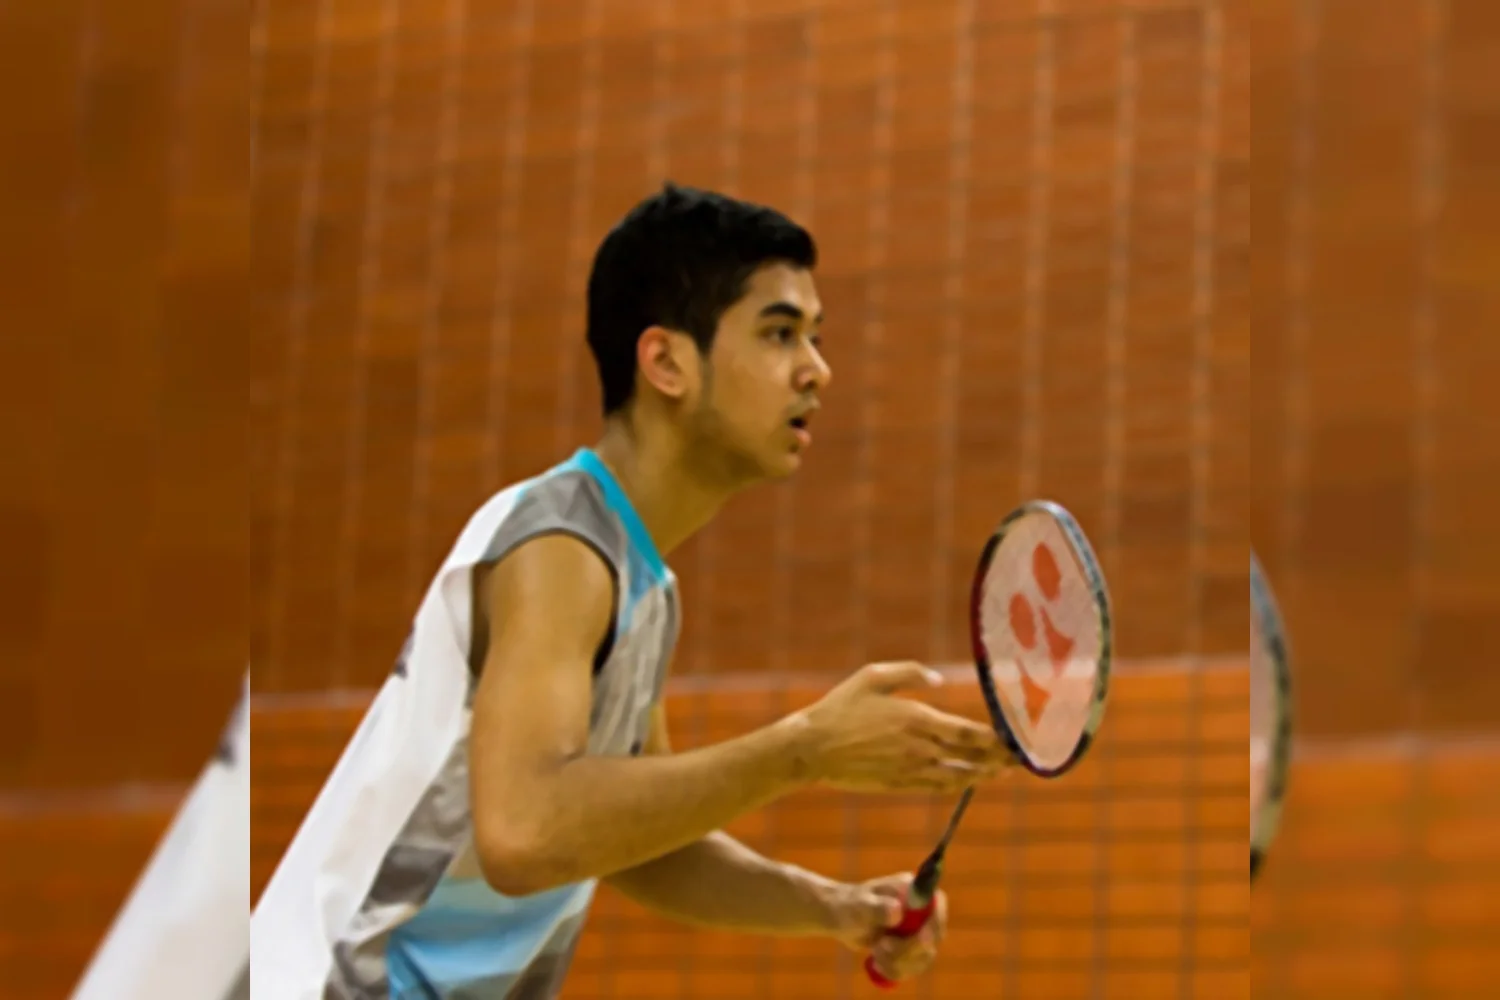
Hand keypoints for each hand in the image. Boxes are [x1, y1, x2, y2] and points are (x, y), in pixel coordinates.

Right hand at [793, 662, 1013, 793]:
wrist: (812, 749)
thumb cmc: (840, 707)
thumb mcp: (872, 677)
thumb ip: (909, 673)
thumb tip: (939, 680)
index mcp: (917, 718)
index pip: (969, 733)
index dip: (996, 739)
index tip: (1015, 739)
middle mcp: (920, 747)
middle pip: (970, 756)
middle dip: (998, 758)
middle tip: (1020, 760)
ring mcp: (910, 769)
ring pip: (958, 775)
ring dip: (982, 775)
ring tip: (1000, 772)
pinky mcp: (899, 784)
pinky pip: (937, 786)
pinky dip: (957, 783)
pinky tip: (966, 780)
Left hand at [830, 873, 945, 983]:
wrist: (842, 919)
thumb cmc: (850, 905)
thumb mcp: (859, 905)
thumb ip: (877, 908)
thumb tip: (897, 912)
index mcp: (912, 890)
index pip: (937, 903)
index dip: (935, 921)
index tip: (920, 936)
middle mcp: (921, 910)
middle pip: (934, 935)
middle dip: (908, 948)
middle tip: (881, 946)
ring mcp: (918, 930)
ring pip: (924, 956)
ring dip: (899, 961)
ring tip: (876, 951)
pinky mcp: (912, 949)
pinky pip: (914, 967)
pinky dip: (896, 970)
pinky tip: (878, 962)